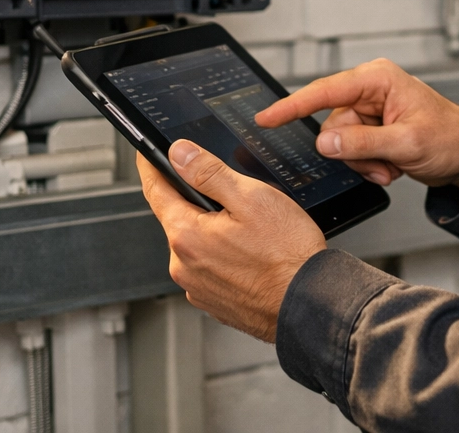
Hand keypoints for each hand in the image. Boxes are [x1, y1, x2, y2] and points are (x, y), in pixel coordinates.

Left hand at [138, 141, 326, 341]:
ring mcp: (197, 288)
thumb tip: (179, 153)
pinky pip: (209, 268)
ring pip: (196, 244)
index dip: (152, 167)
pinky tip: (252, 255)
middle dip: (196, 202)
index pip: (155, 191)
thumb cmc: (287, 256)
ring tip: (251, 231)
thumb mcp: (251, 198)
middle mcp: (184, 266)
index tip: (148, 154)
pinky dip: (223, 257)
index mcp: (187, 236)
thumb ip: (209, 172)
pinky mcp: (214, 301)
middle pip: (178, 218)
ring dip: (213, 231)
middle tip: (231, 195)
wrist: (309, 304)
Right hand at [255, 58, 458, 195]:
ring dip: (365, 162)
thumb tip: (327, 142)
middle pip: (333, 125)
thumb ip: (363, 143)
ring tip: (393, 165)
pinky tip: (393, 165)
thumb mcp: (406, 143)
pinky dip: (371, 164)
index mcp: (378, 79)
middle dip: (354, 153)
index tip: (266, 117)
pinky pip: (353, 150)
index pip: (325, 91)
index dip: (292, 106)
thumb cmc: (450, 139)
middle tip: (383, 164)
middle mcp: (371, 89)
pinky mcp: (373, 127)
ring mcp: (372, 109)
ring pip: (341, 143)